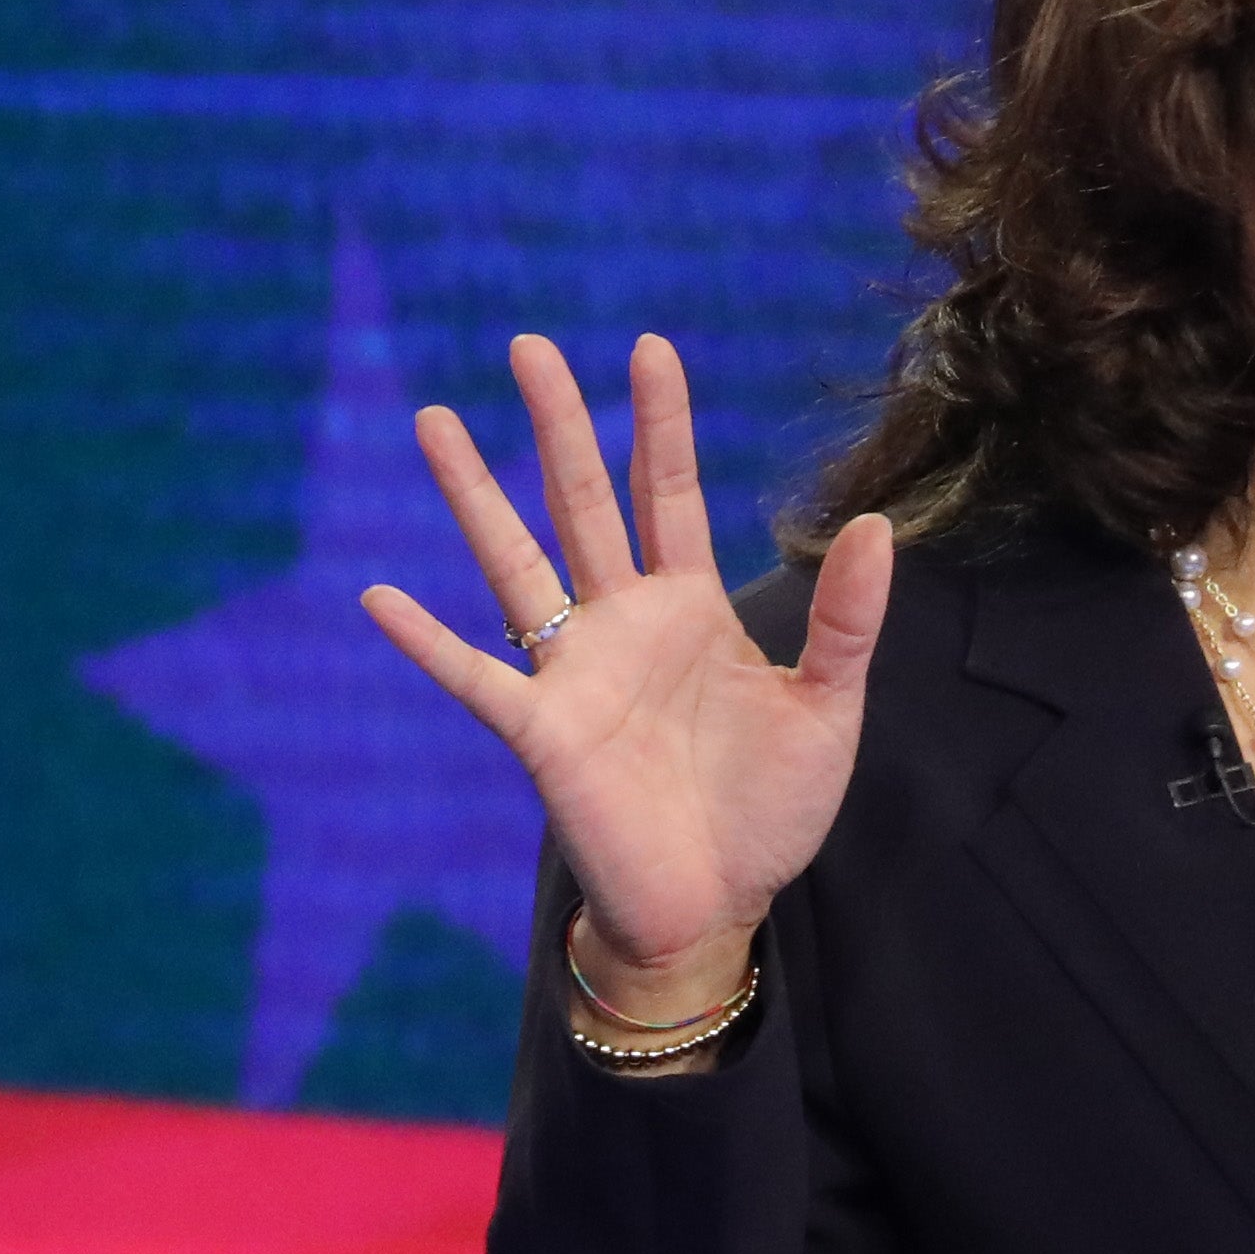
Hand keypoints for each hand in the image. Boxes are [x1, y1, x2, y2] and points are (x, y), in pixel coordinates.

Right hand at [358, 334, 892, 983]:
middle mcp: (622, 624)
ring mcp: (574, 673)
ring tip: (434, 421)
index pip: (670, 493)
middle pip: (584, 502)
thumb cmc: (767, 811)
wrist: (717, 908)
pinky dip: (425, 641)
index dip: (660, 422)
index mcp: (691, 608)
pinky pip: (473, 677)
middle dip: (557, 424)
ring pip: (516, 563)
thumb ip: (845, 622)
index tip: (649, 346)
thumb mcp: (827, 709)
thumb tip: (875, 527)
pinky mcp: (542, 733)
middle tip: (529, 344)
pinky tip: (379, 597)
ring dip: (474, 495)